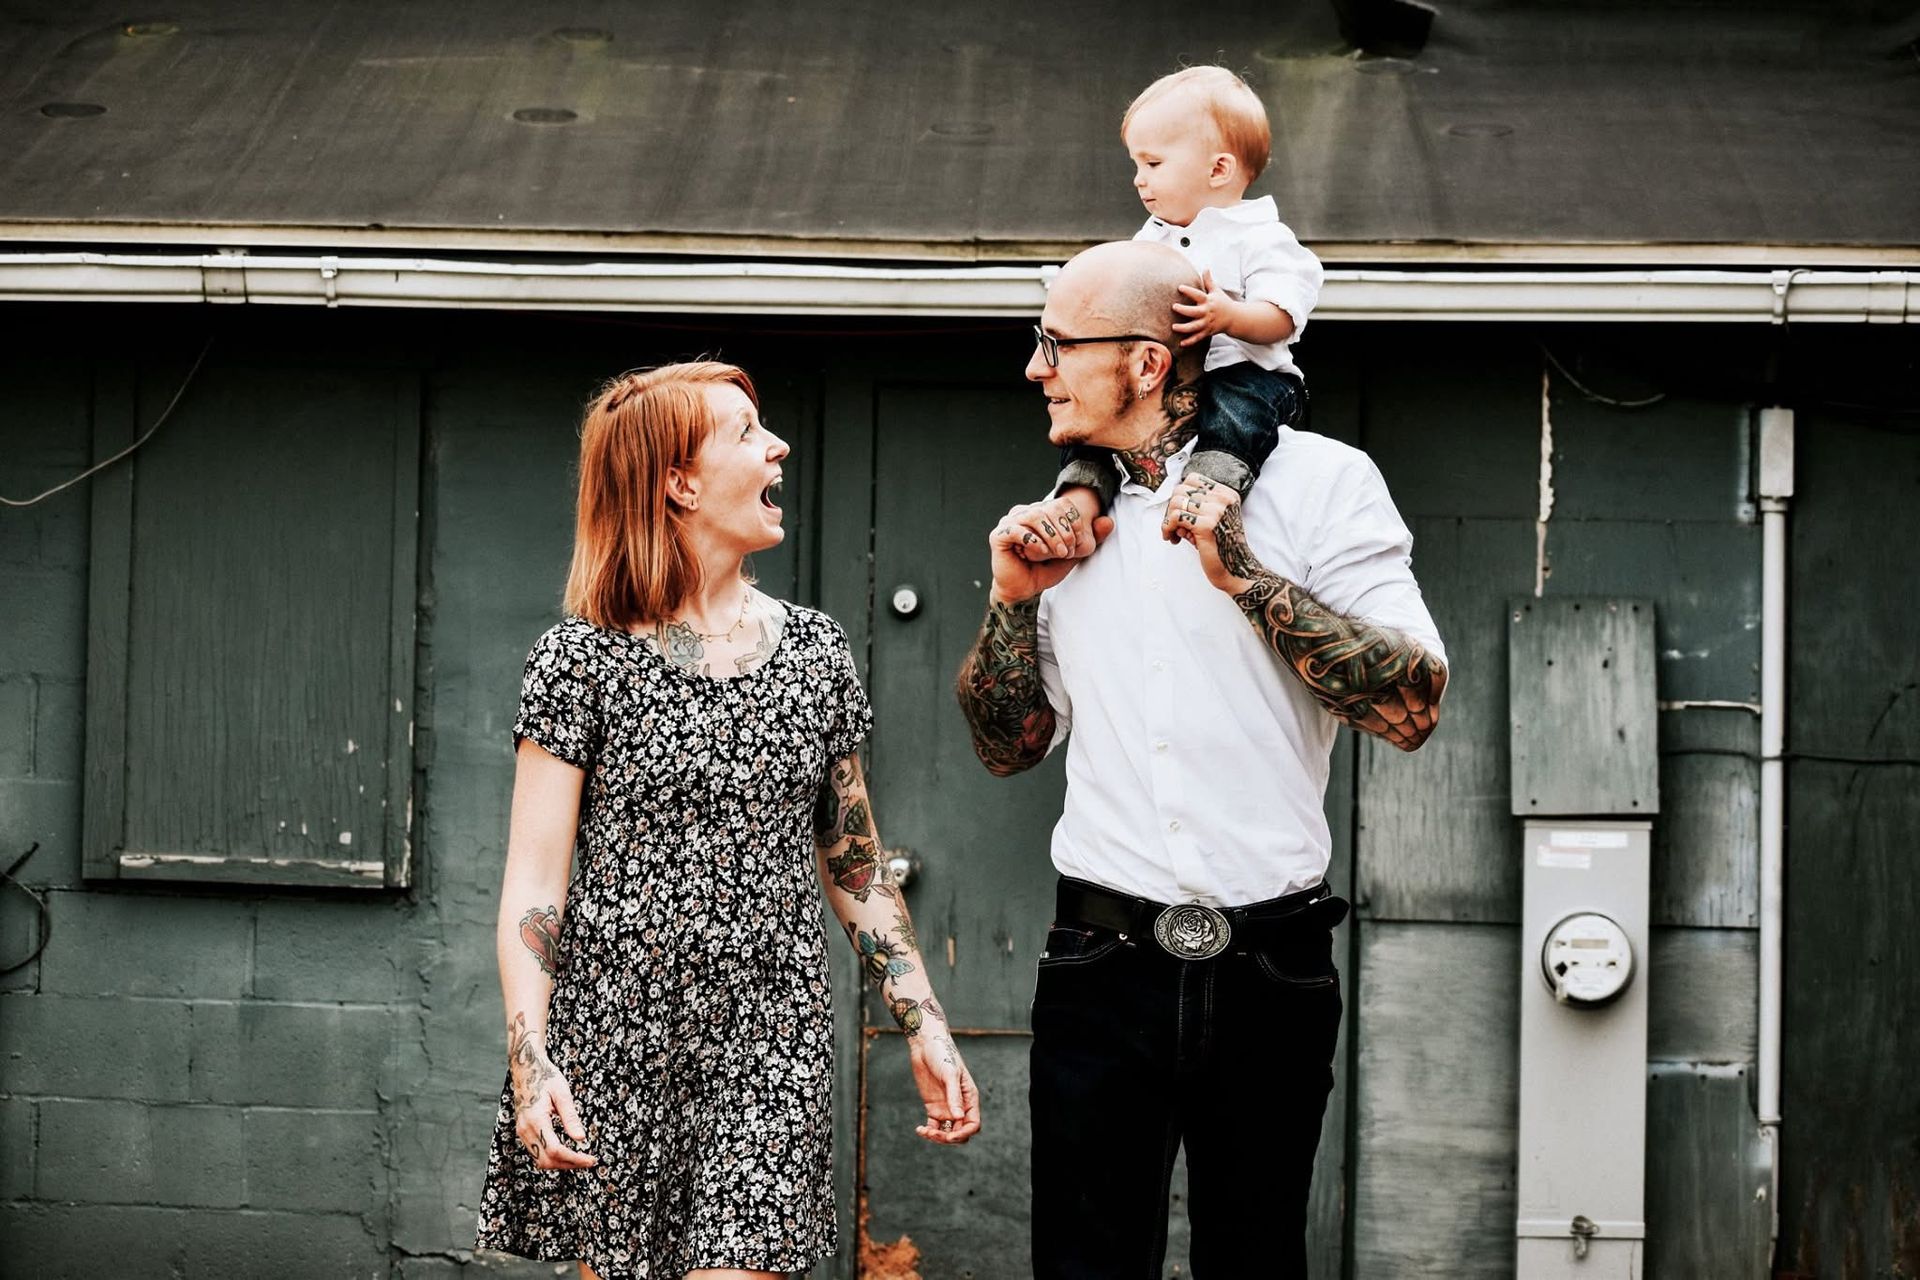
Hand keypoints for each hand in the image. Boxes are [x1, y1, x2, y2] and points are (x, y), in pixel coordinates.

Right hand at [509, 1027, 596, 1170]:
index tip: (591, 1159)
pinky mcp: (523, 1132)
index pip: (555, 1150)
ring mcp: (522, 1132)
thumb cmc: (546, 1077)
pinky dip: (552, 1157)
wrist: (526, 1068)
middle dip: (569, 1165)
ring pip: (540, 1161)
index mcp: (536, 1120)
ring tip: (579, 1158)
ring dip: (560, 1164)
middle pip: (547, 1161)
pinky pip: (536, 1153)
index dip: (574, 1159)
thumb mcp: (562, 1093)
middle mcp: (526, 1129)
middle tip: (589, 1161)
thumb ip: (571, 1117)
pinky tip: (566, 1152)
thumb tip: (581, 1139)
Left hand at [908, 1025, 981, 1145]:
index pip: (973, 1124)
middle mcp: (960, 1106)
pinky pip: (933, 1125)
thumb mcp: (949, 1074)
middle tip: (934, 1133)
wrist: (925, 1044)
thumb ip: (954, 1096)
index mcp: (969, 1098)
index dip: (964, 1133)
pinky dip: (928, 1131)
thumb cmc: (942, 1054)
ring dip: (937, 1137)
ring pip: (947, 1131)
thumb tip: (959, 1118)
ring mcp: (946, 1107)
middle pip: (960, 1132)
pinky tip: (919, 1129)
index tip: (950, 1136)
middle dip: (949, 1138)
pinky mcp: (933, 1107)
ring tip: (924, 1131)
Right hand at [989, 499, 1113, 602]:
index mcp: (1039, 512)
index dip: (1074, 522)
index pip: (1061, 504)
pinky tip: (1039, 553)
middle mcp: (1023, 512)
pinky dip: (1033, 542)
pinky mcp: (998, 536)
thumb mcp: (1073, 553)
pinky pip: (1017, 530)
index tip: (1076, 544)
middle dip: (1064, 531)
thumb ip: (1090, 538)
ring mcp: (1009, 522)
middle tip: (1067, 552)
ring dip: (1051, 536)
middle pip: (1049, 508)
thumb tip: (1109, 521)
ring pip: (1034, 516)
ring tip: (1056, 553)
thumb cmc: (1045, 570)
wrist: (1023, 590)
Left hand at [1164, 474, 1259, 593]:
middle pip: (1180, 490)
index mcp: (1226, 494)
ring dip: (1168, 520)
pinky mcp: (1206, 526)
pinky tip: (1173, 539)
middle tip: (1174, 526)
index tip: (1180, 513)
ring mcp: (1215, 511)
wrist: (1235, 569)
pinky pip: (1175, 517)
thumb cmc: (1220, 546)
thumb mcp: (1212, 518)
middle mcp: (1223, 499)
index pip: (1192, 479)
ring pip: (1175, 502)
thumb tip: (1171, 500)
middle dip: (1171, 509)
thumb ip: (1197, 505)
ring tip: (1175, 534)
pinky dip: (1168, 528)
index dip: (1180, 495)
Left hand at [1172, 269, 1235, 348]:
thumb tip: (1205, 268)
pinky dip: (1190, 341)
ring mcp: (1207, 323)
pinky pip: (1198, 338)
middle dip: (1184, 310)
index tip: (1179, 287)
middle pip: (1194, 312)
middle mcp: (1207, 312)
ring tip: (1174, 327)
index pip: (1198, 294)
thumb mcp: (1216, 291)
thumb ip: (1209, 281)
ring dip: (1184, 328)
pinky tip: (1181, 343)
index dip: (1189, 291)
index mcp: (1208, 301)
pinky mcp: (1207, 332)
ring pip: (1194, 327)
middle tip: (1174, 307)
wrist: (1235, 318)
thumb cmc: (1223, 303)